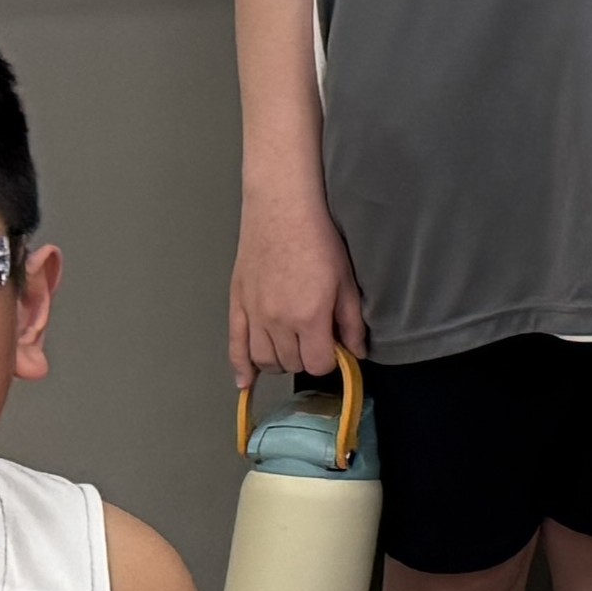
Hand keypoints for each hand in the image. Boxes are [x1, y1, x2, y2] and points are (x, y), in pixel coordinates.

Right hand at [228, 190, 364, 384]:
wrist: (282, 209)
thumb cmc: (318, 240)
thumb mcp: (346, 282)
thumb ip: (352, 323)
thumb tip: (356, 354)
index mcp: (308, 317)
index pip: (319, 364)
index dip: (331, 360)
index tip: (335, 347)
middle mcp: (277, 321)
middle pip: (292, 364)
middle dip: (307, 358)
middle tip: (316, 339)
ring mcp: (253, 314)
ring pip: (264, 360)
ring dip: (281, 360)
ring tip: (293, 346)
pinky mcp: (237, 304)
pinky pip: (235, 346)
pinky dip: (240, 367)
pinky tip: (246, 381)